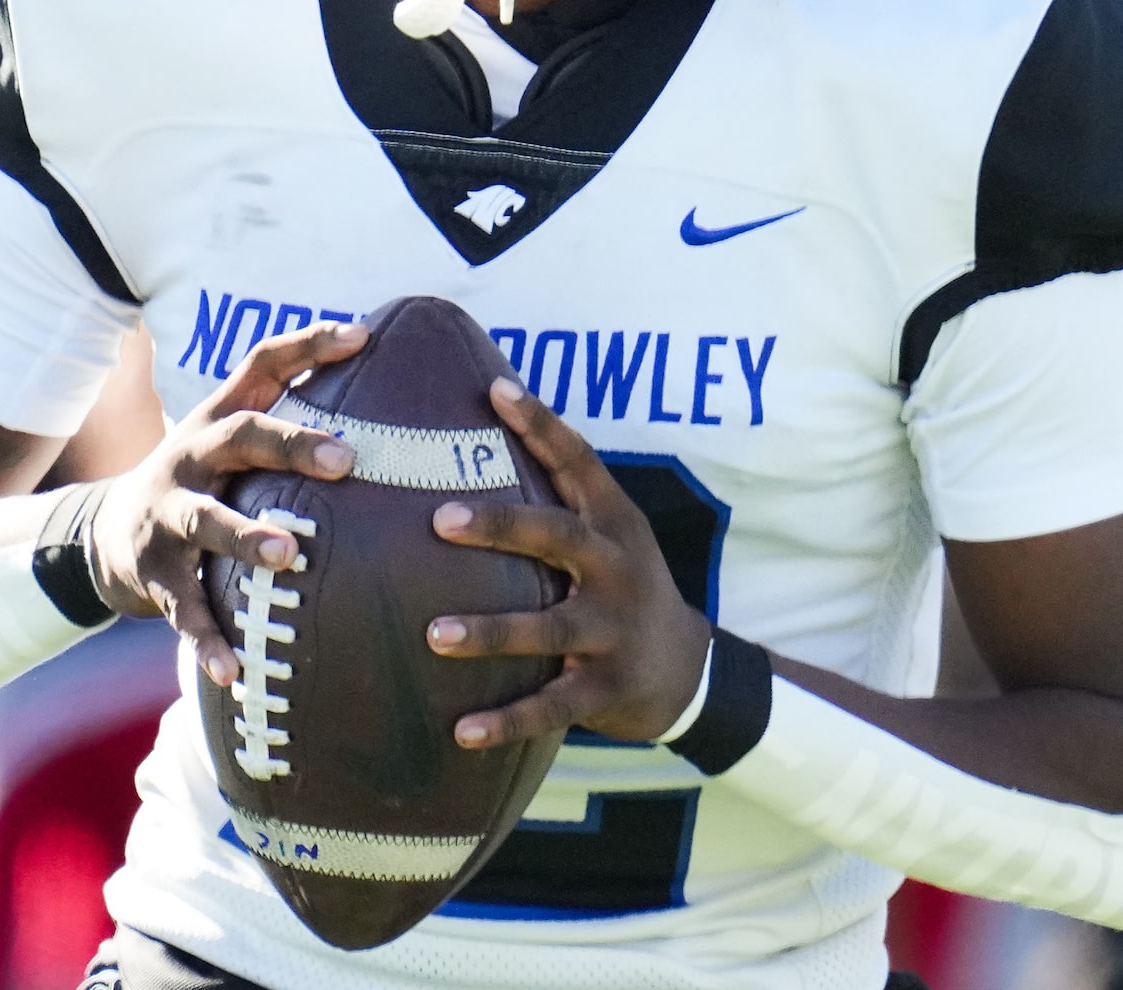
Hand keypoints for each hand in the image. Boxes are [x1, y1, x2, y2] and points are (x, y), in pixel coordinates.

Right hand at [90, 320, 367, 685]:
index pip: (263, 365)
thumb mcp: (233, 443)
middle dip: (292, 443)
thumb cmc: (204, 481)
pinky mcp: (154, 574)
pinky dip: (207, 640)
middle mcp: (192, 457)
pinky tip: (232, 671)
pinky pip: (184, 609)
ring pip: (206, 521)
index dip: (309, 345)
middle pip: (241, 435)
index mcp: (219, 419)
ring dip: (248, 537)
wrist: (104, 534)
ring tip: (290, 555)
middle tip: (348, 459)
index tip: (362, 335)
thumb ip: (292, 416)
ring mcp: (168, 515)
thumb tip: (388, 385)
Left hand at [424, 378, 713, 747]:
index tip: (498, 390)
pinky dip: (507, 721)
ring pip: (549, 630)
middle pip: (558, 537)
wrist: (688, 669)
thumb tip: (485, 427)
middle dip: (501, 525)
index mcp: (614, 523)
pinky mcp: (606, 689)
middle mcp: (617, 568)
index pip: (580, 462)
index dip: (542, 425)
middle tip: (441, 520)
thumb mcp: (610, 537)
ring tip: (434, 633)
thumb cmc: (623, 588)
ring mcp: (614, 630)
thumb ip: (559, 500)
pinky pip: (551, 706)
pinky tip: (461, 732)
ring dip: (491, 632)